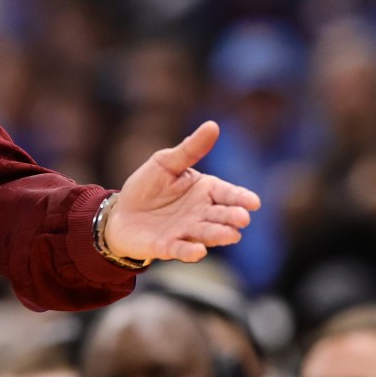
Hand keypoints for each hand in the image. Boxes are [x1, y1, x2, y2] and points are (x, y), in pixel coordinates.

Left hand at [104, 121, 261, 263]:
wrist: (121, 213)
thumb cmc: (147, 186)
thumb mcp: (166, 163)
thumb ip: (190, 149)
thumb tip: (213, 125)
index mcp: (205, 191)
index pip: (228, 194)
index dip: (241, 198)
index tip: (254, 203)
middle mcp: (201, 214)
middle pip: (221, 216)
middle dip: (232, 217)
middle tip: (242, 218)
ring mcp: (186, 232)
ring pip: (206, 234)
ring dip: (218, 235)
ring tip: (231, 235)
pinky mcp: (167, 246)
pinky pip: (181, 249)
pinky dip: (190, 251)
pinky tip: (199, 251)